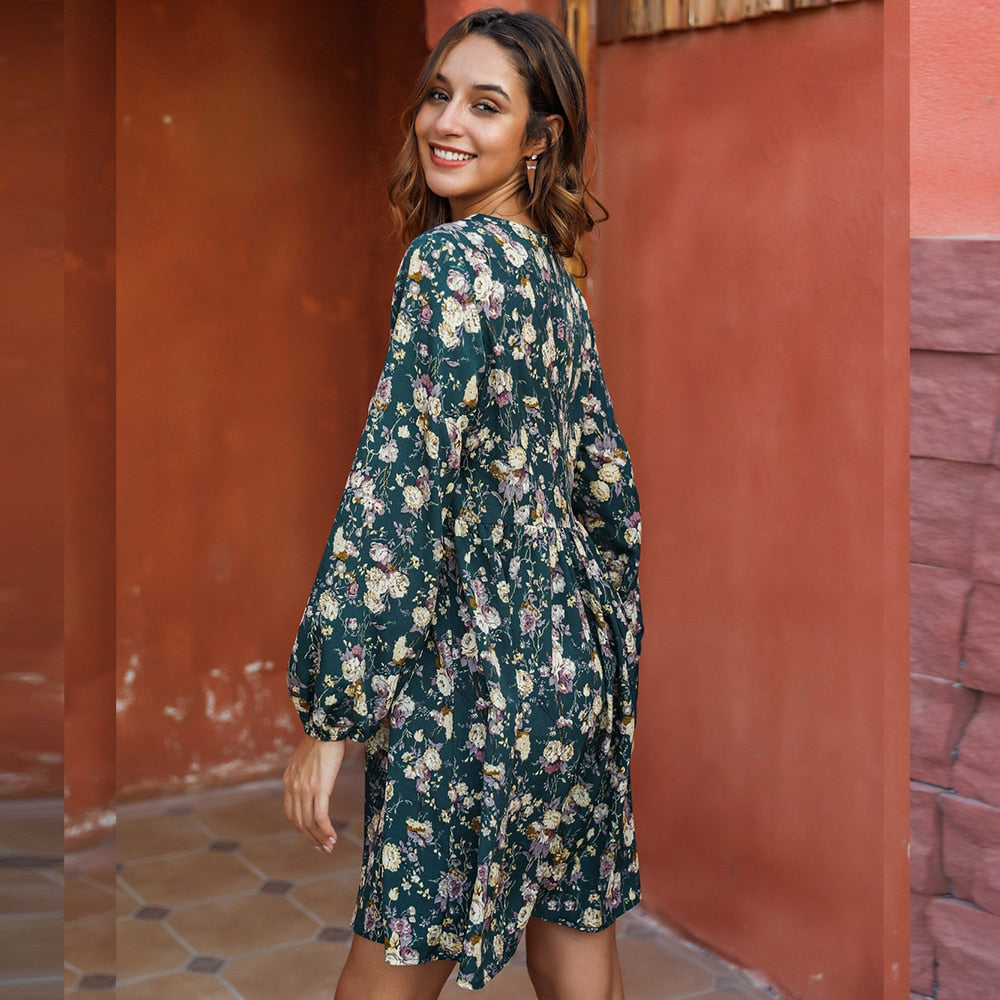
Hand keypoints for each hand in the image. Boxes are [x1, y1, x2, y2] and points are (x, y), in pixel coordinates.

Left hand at [283, 735, 346, 851]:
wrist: (326, 728)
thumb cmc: (322, 739)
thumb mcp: (307, 759)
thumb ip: (306, 773)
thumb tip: (316, 779)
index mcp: (289, 781)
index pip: (291, 813)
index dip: (301, 828)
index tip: (312, 836)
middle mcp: (293, 788)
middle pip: (299, 822)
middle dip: (311, 838)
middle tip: (322, 848)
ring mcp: (305, 789)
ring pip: (309, 823)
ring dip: (320, 838)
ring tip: (329, 846)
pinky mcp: (319, 788)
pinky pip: (320, 817)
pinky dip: (326, 830)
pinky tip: (333, 837)